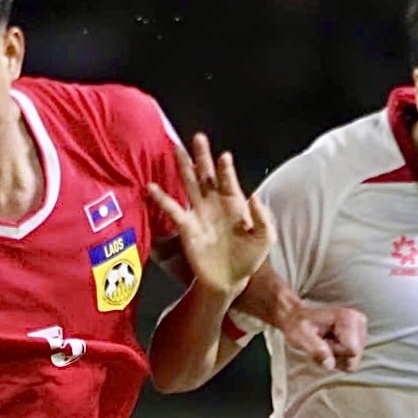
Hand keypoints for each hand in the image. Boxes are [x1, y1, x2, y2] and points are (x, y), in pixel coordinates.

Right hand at [148, 134, 272, 296]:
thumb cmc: (249, 257)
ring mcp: (199, 213)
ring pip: (190, 184)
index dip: (226, 168)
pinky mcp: (186, 227)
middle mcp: (215, 203)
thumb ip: (263, 217)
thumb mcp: (265, 237)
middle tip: (198, 137)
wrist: (230, 280)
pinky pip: (173, 209)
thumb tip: (253, 196)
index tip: (223, 156)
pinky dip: (162, 198)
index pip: (229, 180)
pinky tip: (152, 187)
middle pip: (207, 174)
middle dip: (202, 156)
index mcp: (235, 203)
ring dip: (183, 167)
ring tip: (176, 148)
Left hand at [276, 302, 366, 371]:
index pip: (352, 350)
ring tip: (325, 342)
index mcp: (348, 317)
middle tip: (322, 343)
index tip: (322, 342)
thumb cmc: (298, 326)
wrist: (297, 318)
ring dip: (337, 355)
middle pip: (354, 356)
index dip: (335, 352)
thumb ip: (315, 350)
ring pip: (353, 359)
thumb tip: (330, 365)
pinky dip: (340, 355)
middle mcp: (359, 320)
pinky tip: (330, 343)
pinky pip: (352, 358)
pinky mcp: (359, 336)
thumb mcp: (301, 337)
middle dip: (337, 355)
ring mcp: (361, 328)